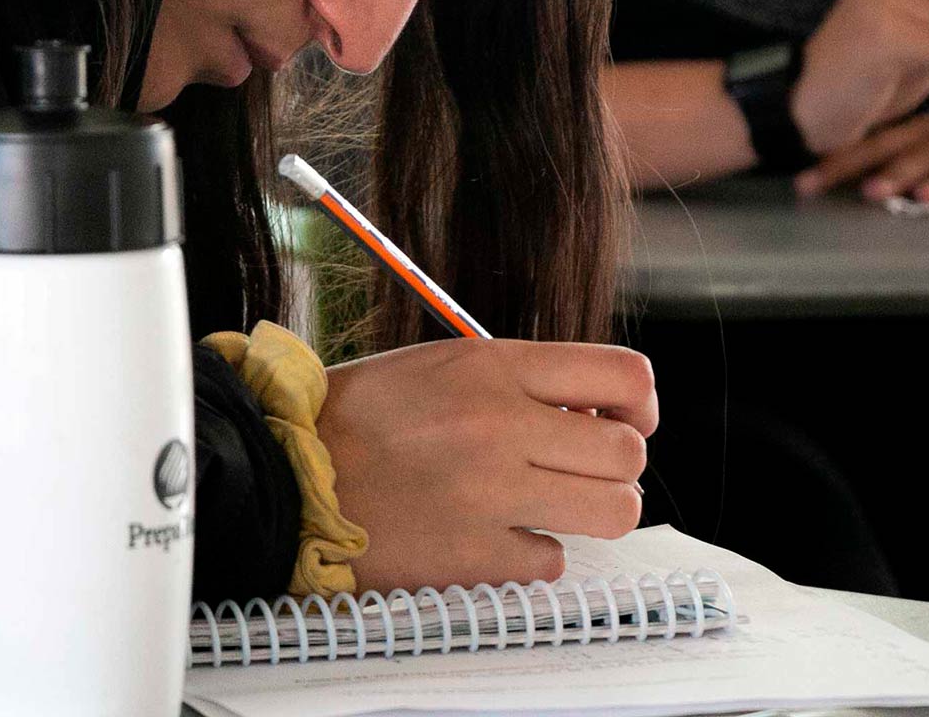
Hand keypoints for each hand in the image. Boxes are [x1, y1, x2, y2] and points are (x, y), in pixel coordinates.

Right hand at [316, 338, 655, 591]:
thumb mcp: (439, 367)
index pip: (624, 375)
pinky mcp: (475, 553)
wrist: (287, 471)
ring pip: (613, 512)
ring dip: (590, 513)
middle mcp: (501, 424)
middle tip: (577, 471)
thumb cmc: (358, 418)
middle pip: (628, 453)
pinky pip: (550, 561)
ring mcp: (491, 492)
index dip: (641, 406)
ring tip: (547, 506)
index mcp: (492, 366)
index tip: (625, 422)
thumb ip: (516, 382)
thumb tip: (593, 415)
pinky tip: (488, 536)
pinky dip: (528, 553)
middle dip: (614, 467)